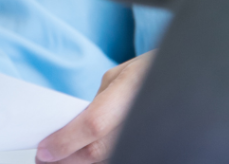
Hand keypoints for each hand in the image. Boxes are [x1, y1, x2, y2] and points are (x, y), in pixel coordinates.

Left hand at [35, 51, 154, 162]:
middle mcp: (141, 121)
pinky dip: (98, 162)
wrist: (184, 83)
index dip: (66, 140)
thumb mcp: (118, 77)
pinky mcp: (151, 149)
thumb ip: (97, 102)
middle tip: (44, 160)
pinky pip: (118, 158)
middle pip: (100, 152)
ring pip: (109, 160)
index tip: (44, 150)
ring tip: (59, 161)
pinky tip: (81, 159)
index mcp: (130, 95)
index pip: (93, 125)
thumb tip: (74, 123)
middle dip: (68, 159)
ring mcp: (148, 140)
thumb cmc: (149, 73)